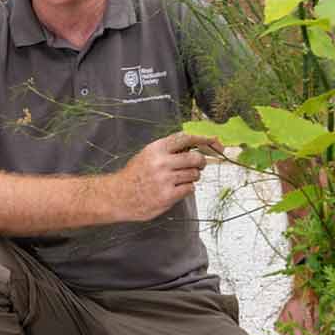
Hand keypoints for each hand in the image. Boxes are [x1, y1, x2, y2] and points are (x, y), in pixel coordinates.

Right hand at [107, 132, 222, 220]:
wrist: (119, 196)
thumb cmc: (134, 175)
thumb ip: (168, 150)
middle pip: (195, 158)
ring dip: (192, 177)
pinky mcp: (168, 195)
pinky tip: (176, 189)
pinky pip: (189, 189)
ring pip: (194, 175)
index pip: (186, 138)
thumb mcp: (148, 155)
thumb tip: (194, 146)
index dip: (203, 140)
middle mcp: (161, 162)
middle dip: (201, 162)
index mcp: (157, 148)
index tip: (215, 142)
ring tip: (180, 179)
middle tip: (199, 165)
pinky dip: (187, 189)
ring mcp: (165, 179)